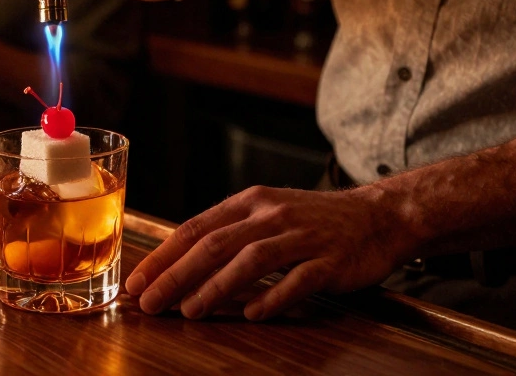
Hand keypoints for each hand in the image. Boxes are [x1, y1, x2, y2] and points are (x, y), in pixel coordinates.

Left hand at [125, 185, 417, 320]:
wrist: (379, 215)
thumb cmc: (315, 220)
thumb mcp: (267, 213)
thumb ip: (229, 232)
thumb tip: (179, 262)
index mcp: (250, 201)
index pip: (195, 228)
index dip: (163, 257)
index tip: (136, 282)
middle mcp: (272, 214)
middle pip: (214, 244)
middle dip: (176, 275)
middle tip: (149, 303)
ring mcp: (303, 236)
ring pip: (250, 260)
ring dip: (216, 287)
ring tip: (190, 311)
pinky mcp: (331, 259)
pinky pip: (297, 280)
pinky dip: (272, 297)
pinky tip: (252, 314)